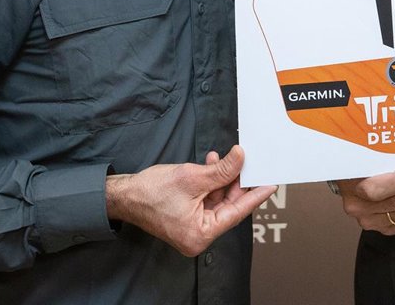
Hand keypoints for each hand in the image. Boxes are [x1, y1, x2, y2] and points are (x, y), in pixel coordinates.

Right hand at [105, 145, 276, 256]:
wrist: (124, 195)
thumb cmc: (151, 192)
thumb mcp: (193, 177)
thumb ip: (221, 170)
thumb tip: (241, 158)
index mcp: (201, 234)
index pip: (236, 212)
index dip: (255, 196)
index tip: (270, 184)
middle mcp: (198, 236)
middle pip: (228, 206)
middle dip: (236, 182)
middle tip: (250, 164)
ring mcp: (192, 228)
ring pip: (218, 200)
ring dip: (222, 179)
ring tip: (225, 159)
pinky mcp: (187, 218)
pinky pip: (206, 199)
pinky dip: (210, 182)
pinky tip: (211, 163)